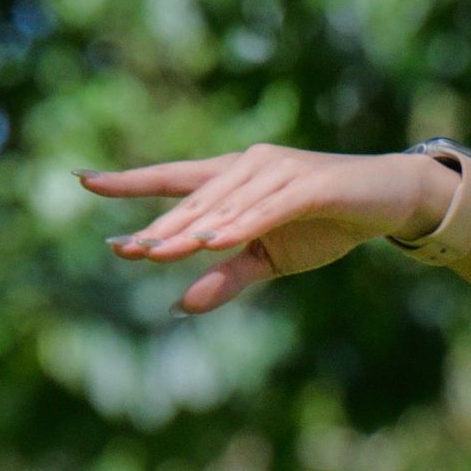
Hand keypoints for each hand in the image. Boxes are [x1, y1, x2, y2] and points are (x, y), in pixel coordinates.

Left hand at [78, 142, 440, 314]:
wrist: (387, 201)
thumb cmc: (325, 224)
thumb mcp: (270, 258)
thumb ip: (226, 276)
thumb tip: (178, 305)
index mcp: (234, 181)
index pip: (172, 178)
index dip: (128, 181)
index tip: (82, 180)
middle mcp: (249, 166)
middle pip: (193, 200)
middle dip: (160, 228)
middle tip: (125, 251)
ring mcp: (278, 170)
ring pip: (224, 203)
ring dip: (192, 230)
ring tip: (156, 251)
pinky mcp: (309, 183)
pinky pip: (266, 207)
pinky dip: (241, 223)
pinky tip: (215, 239)